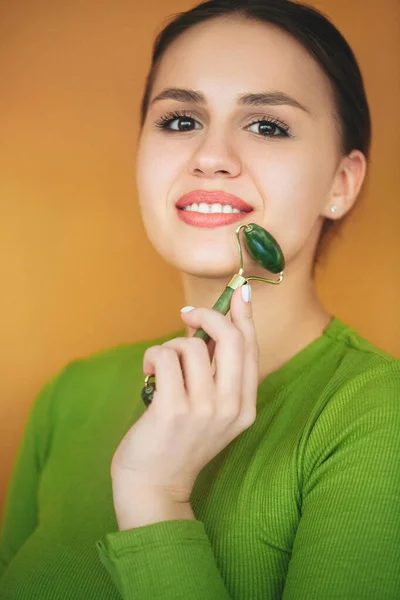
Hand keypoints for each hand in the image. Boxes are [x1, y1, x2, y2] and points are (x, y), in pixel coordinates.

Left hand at [111, 285, 258, 512]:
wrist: (154, 486)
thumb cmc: (178, 442)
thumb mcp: (212, 412)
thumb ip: (218, 374)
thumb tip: (215, 325)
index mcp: (245, 406)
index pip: (251, 349)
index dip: (245, 315)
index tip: (238, 291)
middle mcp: (231, 407)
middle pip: (232, 339)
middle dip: (209, 315)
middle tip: (189, 314)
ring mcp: (204, 409)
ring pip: (191, 345)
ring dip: (170, 345)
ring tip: (161, 365)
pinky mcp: (174, 410)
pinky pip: (166, 356)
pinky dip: (153, 355)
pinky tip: (148, 372)